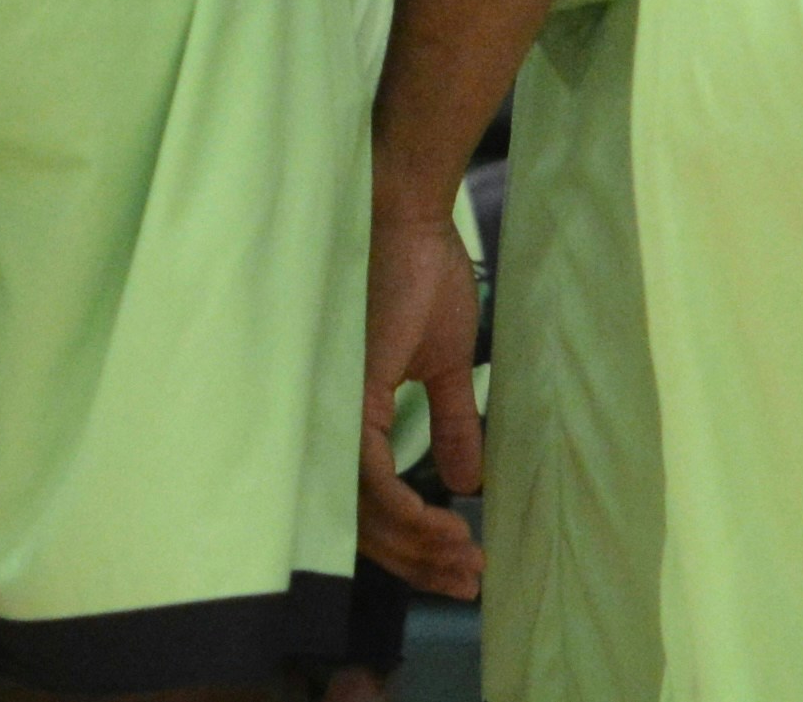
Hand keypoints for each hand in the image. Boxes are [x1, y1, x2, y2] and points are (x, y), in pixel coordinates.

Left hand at [358, 183, 489, 597]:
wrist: (411, 220)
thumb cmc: (421, 275)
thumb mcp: (445, 365)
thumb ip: (451, 422)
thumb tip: (467, 480)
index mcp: (352, 414)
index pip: (370, 503)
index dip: (414, 542)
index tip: (465, 562)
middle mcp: (332, 422)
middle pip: (365, 522)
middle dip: (420, 561)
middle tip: (469, 581)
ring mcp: (336, 414)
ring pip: (368, 514)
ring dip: (419, 546)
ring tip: (466, 561)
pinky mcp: (348, 402)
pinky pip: (372, 485)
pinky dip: (408, 515)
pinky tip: (447, 527)